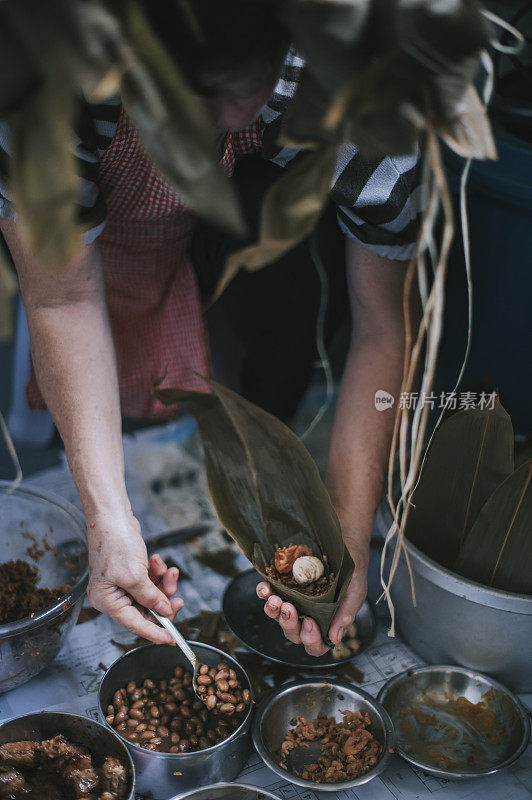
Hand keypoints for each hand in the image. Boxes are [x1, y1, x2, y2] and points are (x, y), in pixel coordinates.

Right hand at [86, 512, 183, 642]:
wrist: (112, 515)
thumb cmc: (114, 542)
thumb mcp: (135, 576)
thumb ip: (151, 598)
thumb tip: (164, 612)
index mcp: (107, 601)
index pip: (134, 624)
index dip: (154, 632)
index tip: (170, 639)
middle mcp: (112, 595)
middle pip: (145, 610)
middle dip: (163, 602)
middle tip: (179, 599)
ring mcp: (121, 583)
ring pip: (150, 595)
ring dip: (163, 584)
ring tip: (168, 570)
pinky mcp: (130, 572)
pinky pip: (149, 581)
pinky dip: (157, 573)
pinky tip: (158, 561)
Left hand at [256, 543, 368, 656]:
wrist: (345, 543)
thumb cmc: (353, 570)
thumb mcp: (355, 591)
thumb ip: (346, 613)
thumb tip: (334, 638)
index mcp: (327, 624)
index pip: (316, 645)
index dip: (311, 640)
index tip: (310, 622)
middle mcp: (308, 616)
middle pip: (293, 633)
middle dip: (289, 623)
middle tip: (290, 607)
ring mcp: (294, 602)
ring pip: (278, 616)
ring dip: (273, 611)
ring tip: (275, 598)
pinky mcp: (284, 586)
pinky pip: (269, 595)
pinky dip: (264, 593)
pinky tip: (265, 586)